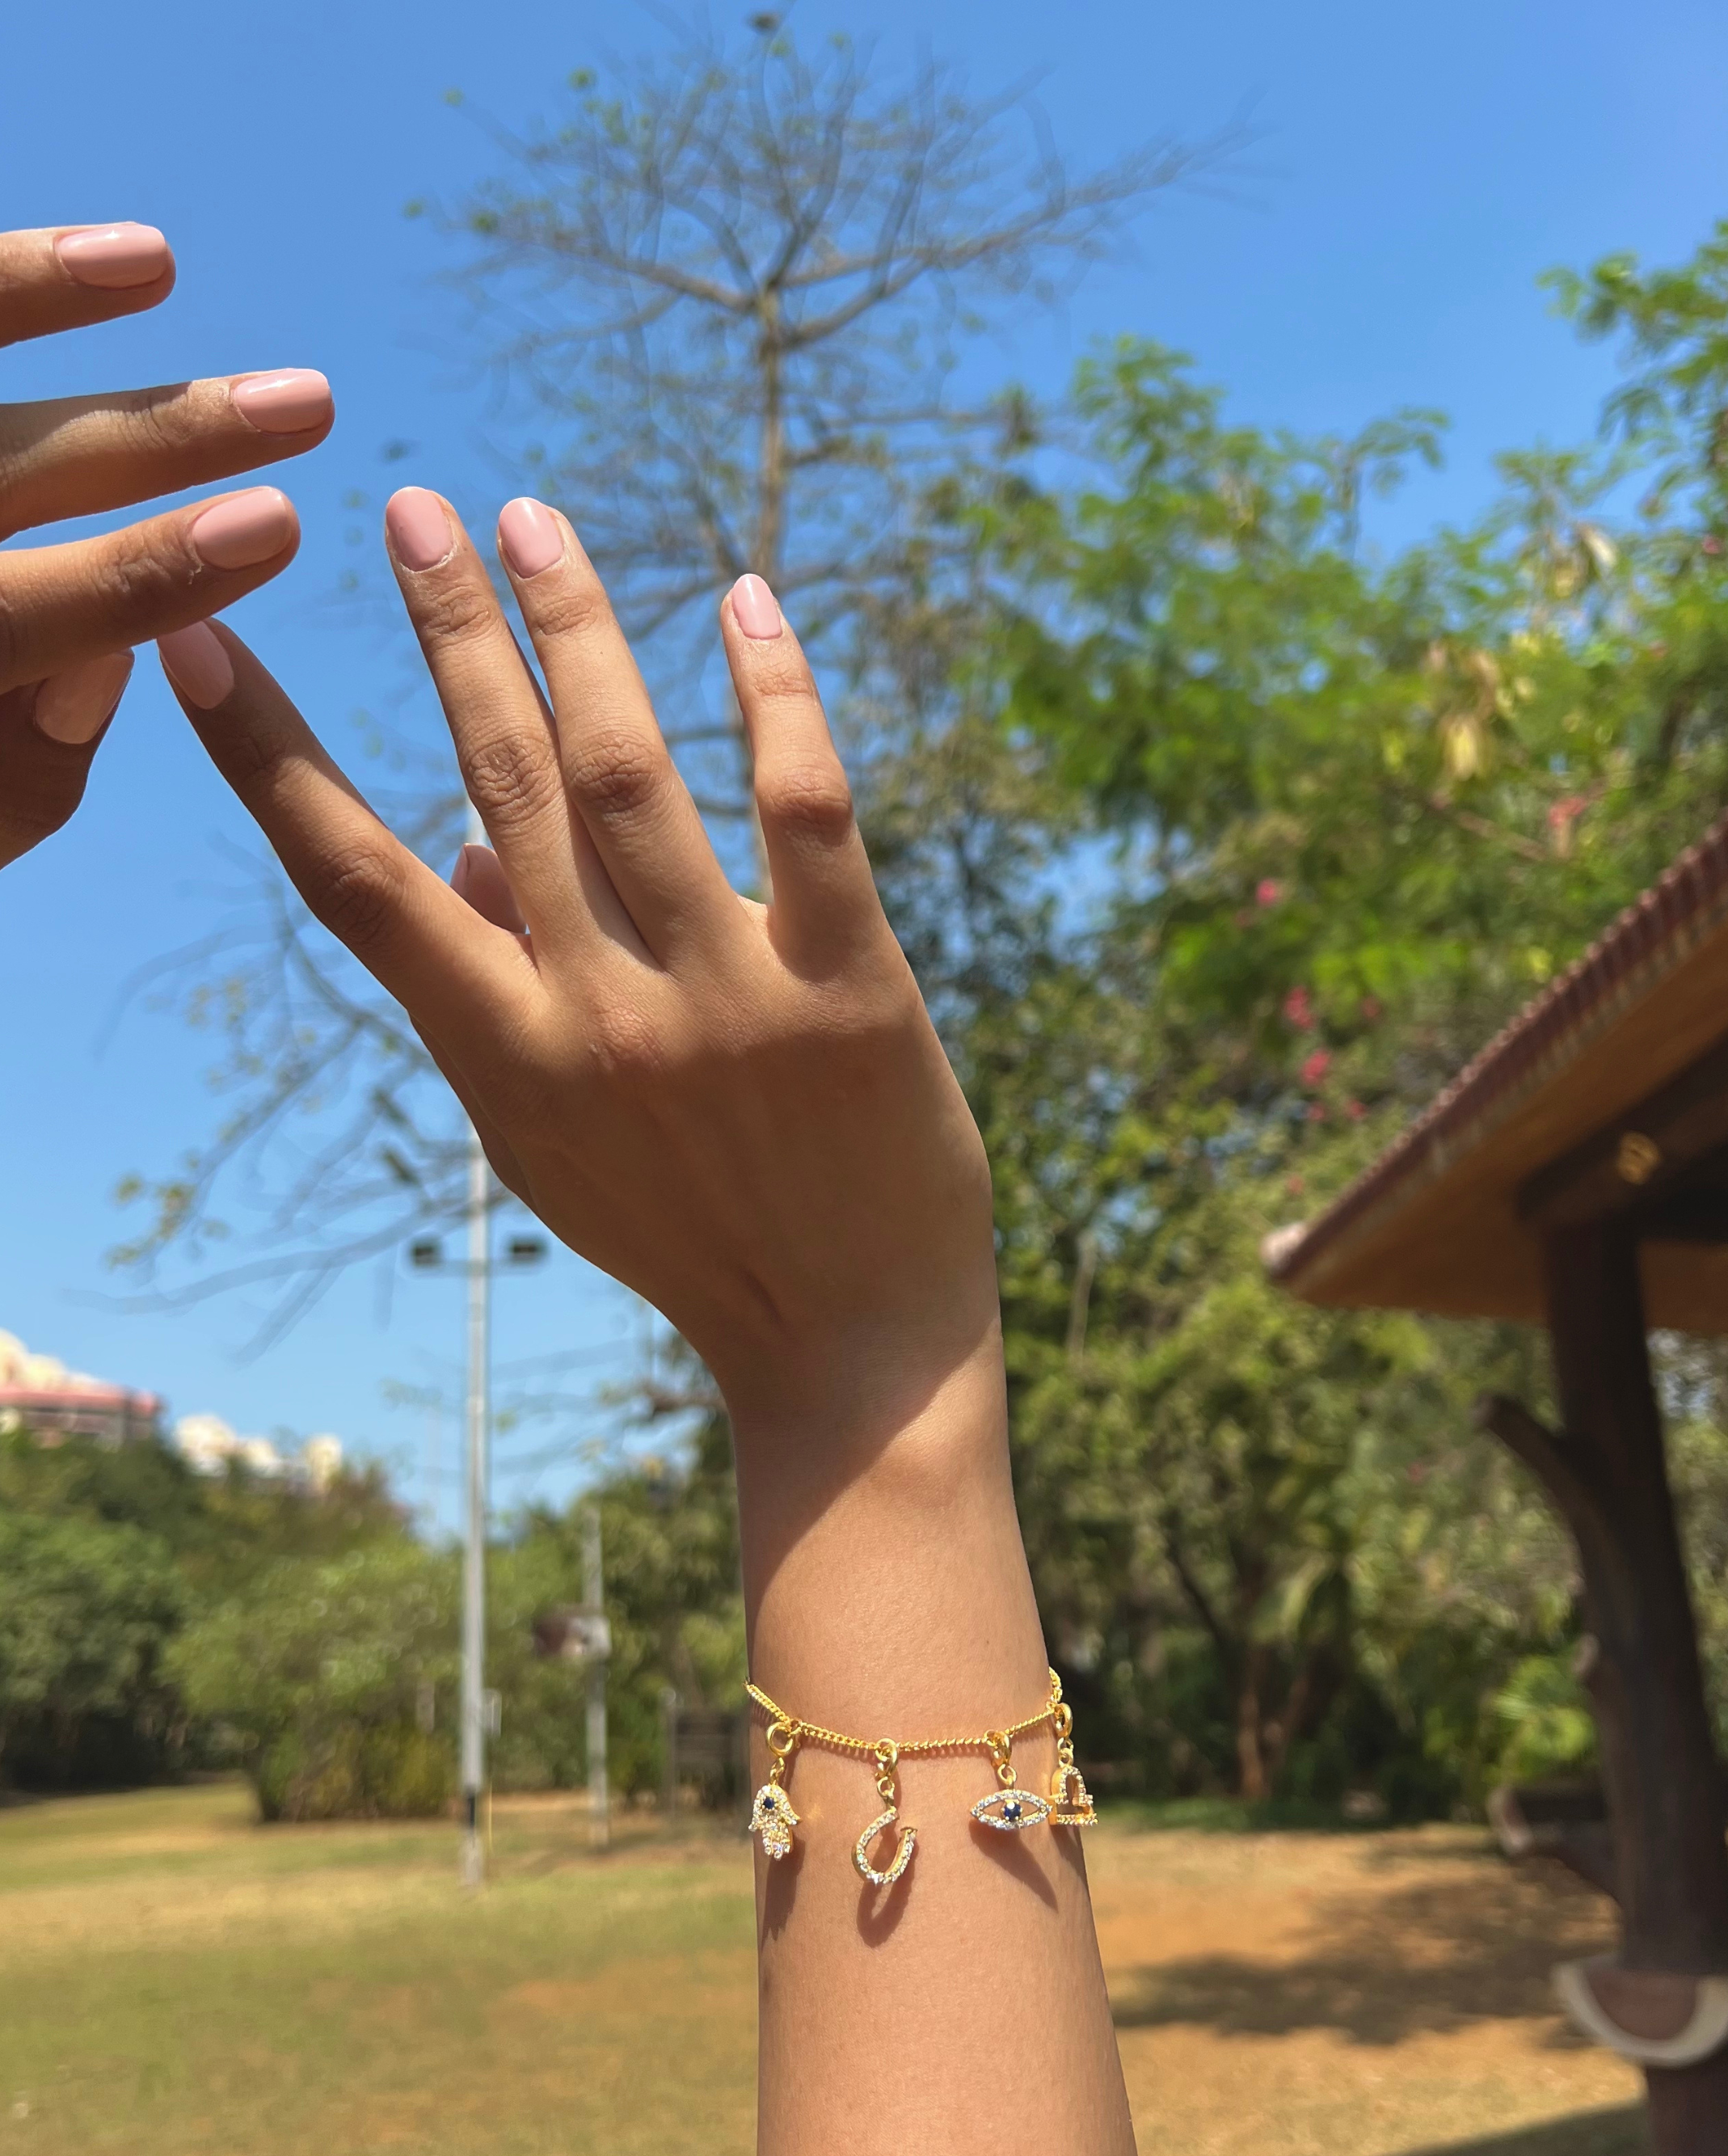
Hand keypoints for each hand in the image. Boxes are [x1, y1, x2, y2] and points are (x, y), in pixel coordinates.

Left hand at [0, 222, 332, 867]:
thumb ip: (33, 760)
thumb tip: (120, 650)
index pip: (40, 617)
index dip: (157, 572)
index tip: (279, 526)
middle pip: (11, 475)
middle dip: (166, 435)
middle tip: (303, 404)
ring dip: (34, 293)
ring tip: (146, 258)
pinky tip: (64, 252)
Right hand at [157, 491, 997, 1445]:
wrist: (848, 1350)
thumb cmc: (693, 1232)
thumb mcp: (555, 1139)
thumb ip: (493, 999)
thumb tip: (457, 849)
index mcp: (503, 1057)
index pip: (354, 884)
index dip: (268, 758)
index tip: (198, 642)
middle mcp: (596, 1017)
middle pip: (495, 785)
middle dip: (443, 631)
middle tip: (410, 503)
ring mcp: (726, 1000)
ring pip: (628, 772)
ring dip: (574, 626)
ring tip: (531, 520)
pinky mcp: (852, 987)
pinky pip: (804, 808)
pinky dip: (772, 694)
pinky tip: (745, 598)